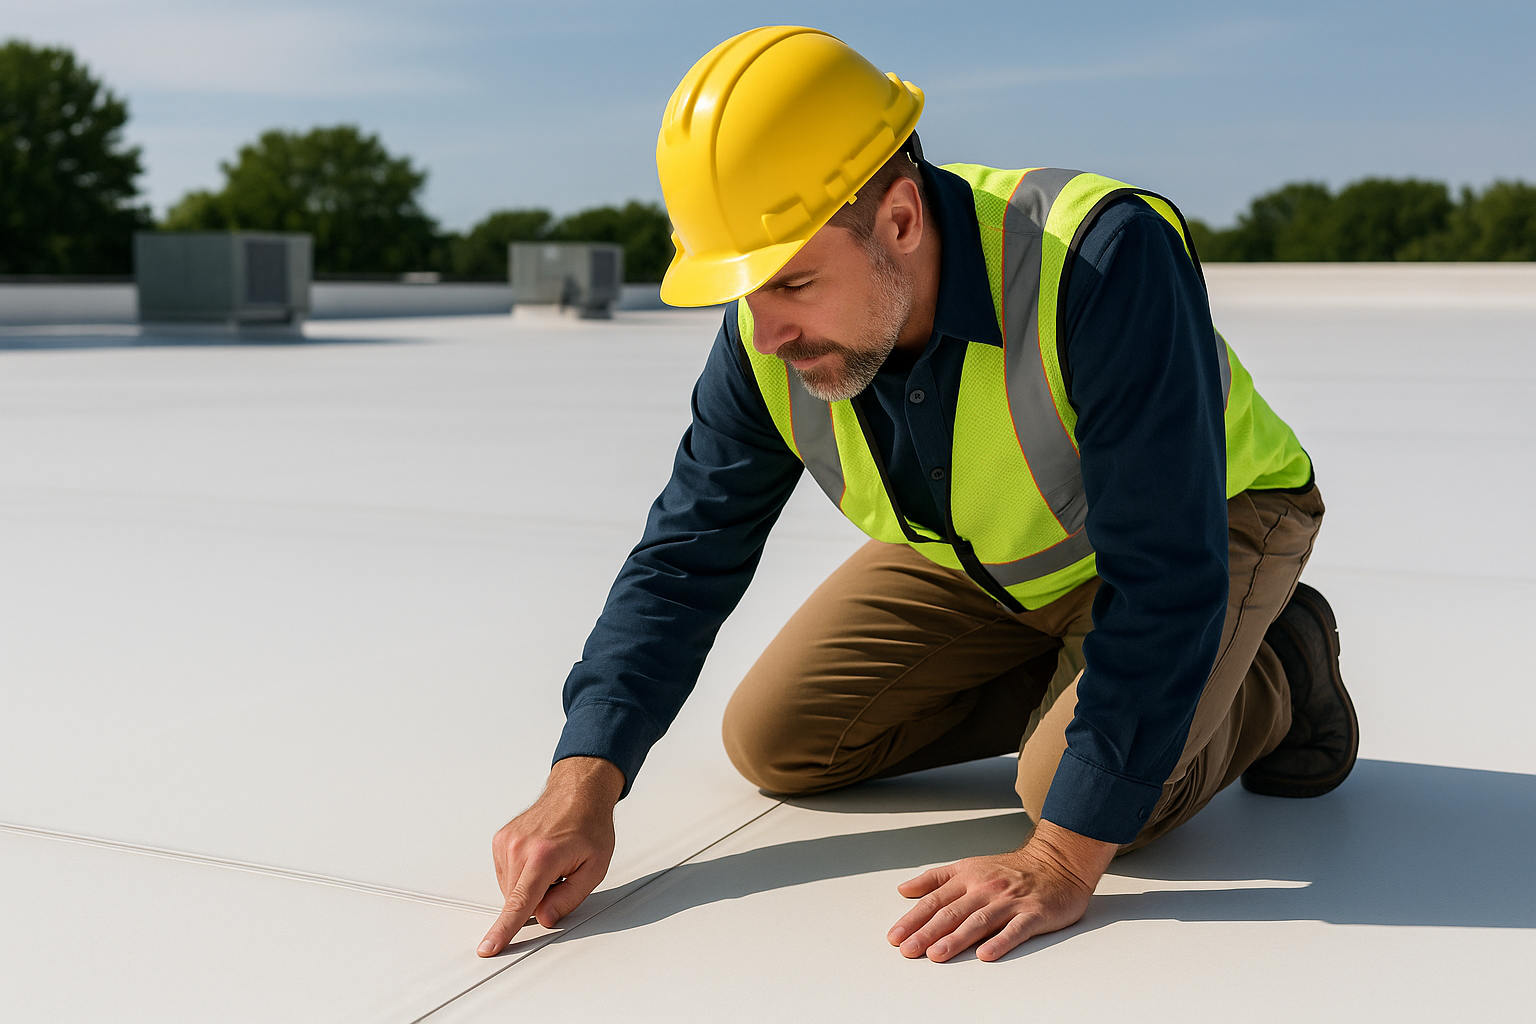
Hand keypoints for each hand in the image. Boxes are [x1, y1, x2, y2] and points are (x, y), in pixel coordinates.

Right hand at [477, 757, 624, 956]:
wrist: (578, 793)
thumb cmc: (589, 826)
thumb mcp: (595, 867)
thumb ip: (569, 898)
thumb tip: (544, 918)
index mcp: (544, 855)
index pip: (520, 903)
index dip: (503, 930)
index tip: (488, 947)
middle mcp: (520, 847)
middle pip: (518, 899)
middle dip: (539, 899)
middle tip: (562, 875)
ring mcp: (507, 841)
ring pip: (510, 889)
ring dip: (529, 886)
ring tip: (551, 862)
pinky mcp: (500, 839)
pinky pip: (506, 874)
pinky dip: (522, 875)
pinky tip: (538, 858)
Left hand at [886, 819, 1115, 961]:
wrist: (1058, 863)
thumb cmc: (1012, 870)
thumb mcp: (970, 866)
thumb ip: (936, 879)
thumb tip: (904, 889)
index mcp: (968, 877)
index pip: (935, 900)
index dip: (913, 918)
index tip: (896, 936)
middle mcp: (985, 888)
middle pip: (952, 912)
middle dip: (927, 932)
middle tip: (908, 950)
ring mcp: (1009, 901)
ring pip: (978, 921)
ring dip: (956, 939)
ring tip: (937, 954)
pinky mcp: (1033, 913)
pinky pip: (1015, 929)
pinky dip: (1000, 942)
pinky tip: (986, 955)